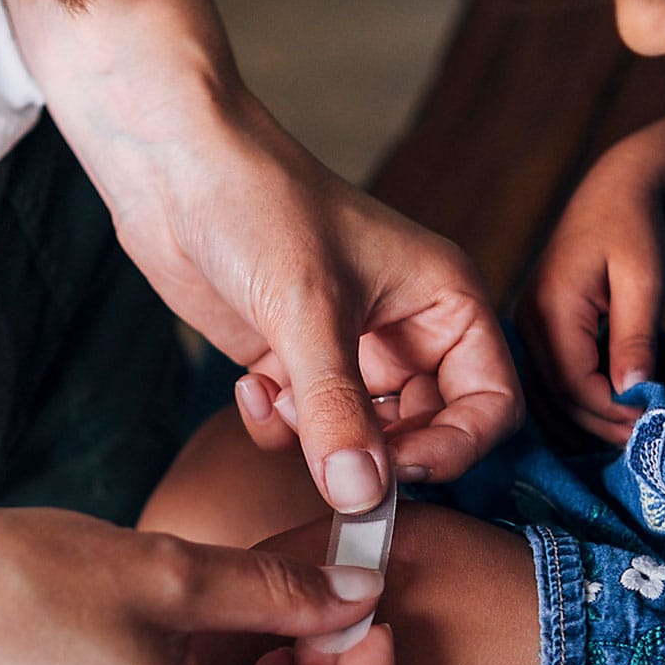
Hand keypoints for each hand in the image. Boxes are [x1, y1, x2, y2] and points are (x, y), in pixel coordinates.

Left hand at [81, 91, 520, 507]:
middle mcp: (410, 330)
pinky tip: (249, 384)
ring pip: (364, 441)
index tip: (398, 468)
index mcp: (445, 301)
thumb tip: (364, 497)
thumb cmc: (258, 204)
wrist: (172, 166)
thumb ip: (338, 413)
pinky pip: (309, 431)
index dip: (456, 446)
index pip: (492, 403)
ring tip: (278, 399)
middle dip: (377, 453)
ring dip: (319, 441)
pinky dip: (279, 427)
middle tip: (329, 454)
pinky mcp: (297, 364)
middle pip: (430, 433)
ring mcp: (352, 351)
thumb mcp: (308, 313)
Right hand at [517, 84, 664, 445]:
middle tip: (649, 440)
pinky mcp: (542, 329)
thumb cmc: (637, 223)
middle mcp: (529, 322)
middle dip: (603, 423)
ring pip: (554, 395)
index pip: (573, 384)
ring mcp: (531, 327)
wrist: (622, 186)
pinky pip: (556, 380)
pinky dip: (586, 400)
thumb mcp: (645, 277)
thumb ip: (634, 336)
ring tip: (636, 430)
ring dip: (593, 418)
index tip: (652, 426)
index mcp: (550, 307)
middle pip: (559, 397)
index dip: (612, 414)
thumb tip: (630, 393)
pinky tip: (618, 407)